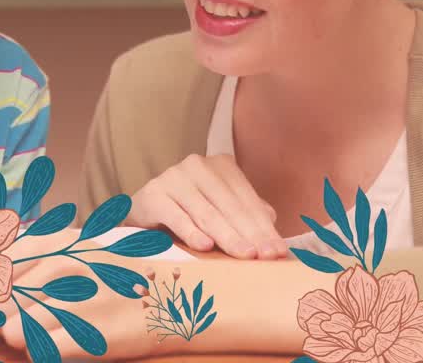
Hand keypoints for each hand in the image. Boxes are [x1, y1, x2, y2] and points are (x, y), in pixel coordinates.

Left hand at [0, 235, 162, 361]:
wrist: (168, 301)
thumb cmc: (109, 278)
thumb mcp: (71, 251)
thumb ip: (26, 263)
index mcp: (56, 241)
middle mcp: (64, 265)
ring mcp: (76, 300)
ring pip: (12, 330)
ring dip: (15, 337)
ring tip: (36, 330)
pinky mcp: (88, 336)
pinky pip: (38, 352)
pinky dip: (39, 352)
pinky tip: (54, 343)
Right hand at [126, 154, 286, 258]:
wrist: (144, 212)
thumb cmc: (190, 213)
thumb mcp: (221, 212)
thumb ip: (246, 216)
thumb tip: (273, 228)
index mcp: (221, 167)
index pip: (248, 200)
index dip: (264, 227)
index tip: (278, 252)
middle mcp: (198, 166)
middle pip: (230, 206)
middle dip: (251, 234)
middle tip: (266, 257)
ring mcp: (173, 177)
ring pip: (206, 212)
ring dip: (227, 236)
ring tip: (244, 255)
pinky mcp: (152, 194)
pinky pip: (176, 216)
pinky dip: (191, 232)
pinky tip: (205, 246)